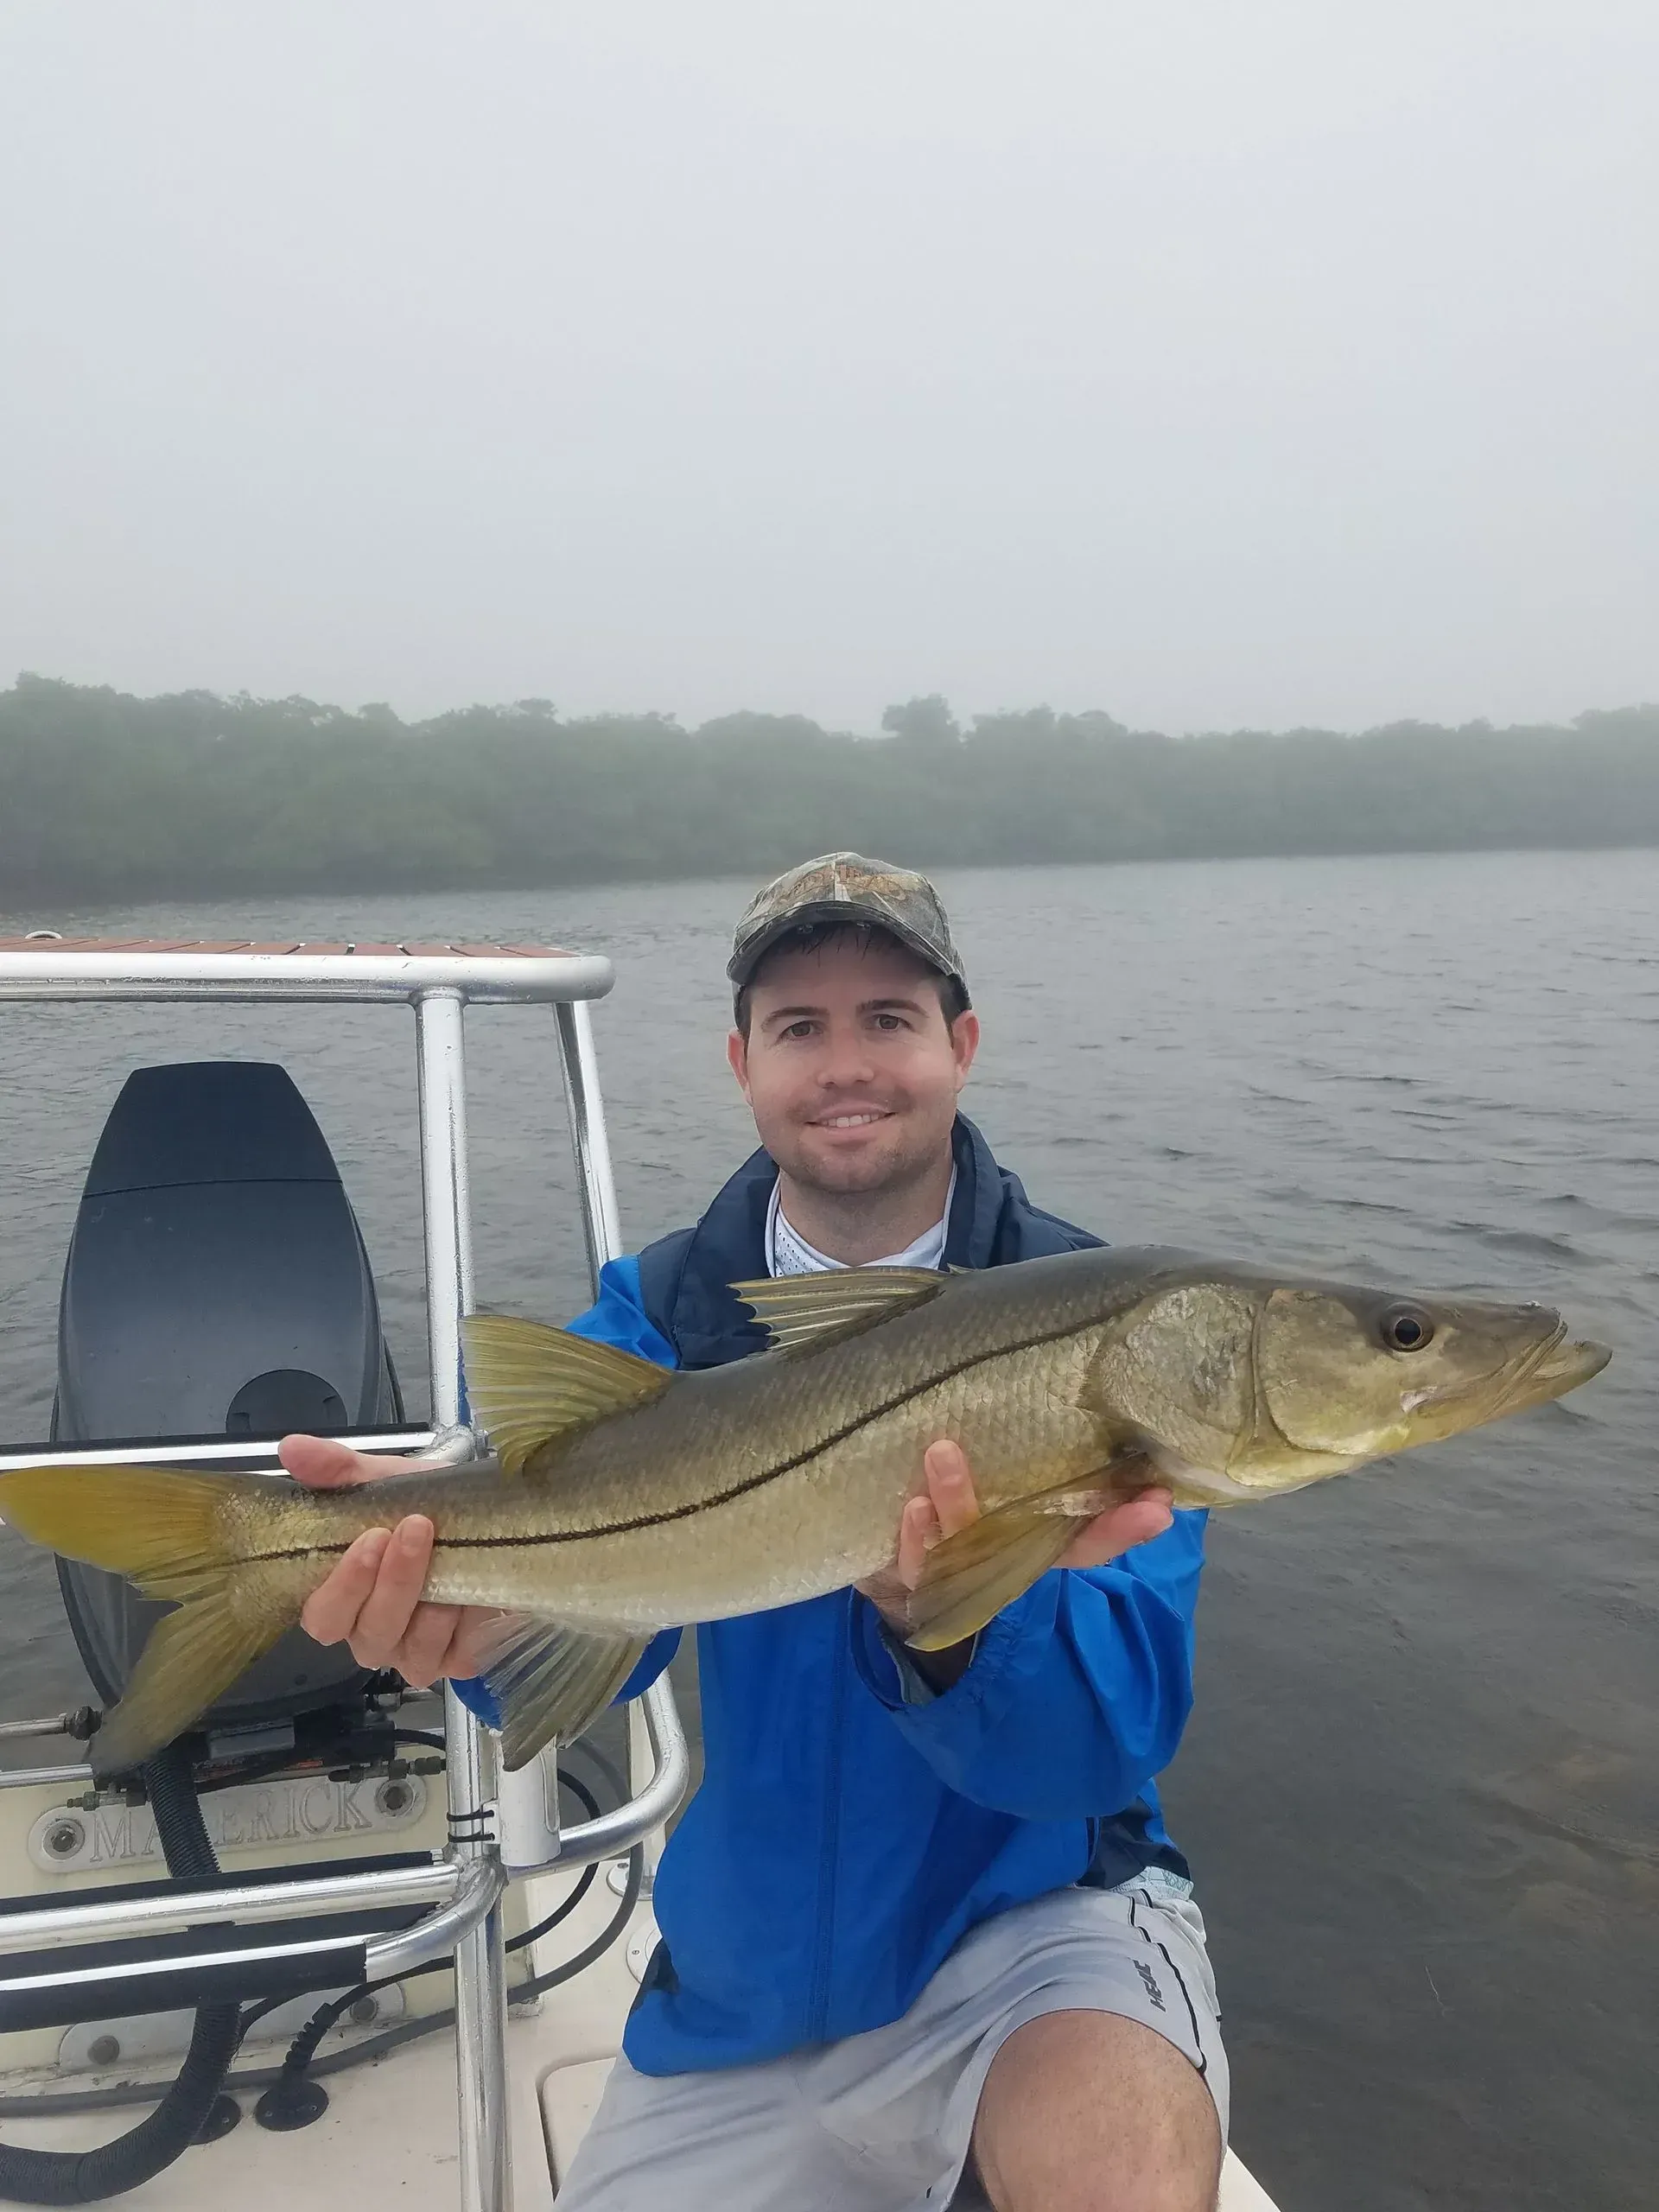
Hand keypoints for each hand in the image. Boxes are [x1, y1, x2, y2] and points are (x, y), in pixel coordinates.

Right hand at [284, 1434, 508, 1688]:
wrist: (498, 1517)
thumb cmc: (432, 1506)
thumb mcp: (388, 1480)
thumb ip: (338, 1469)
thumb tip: (291, 1448)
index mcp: (345, 1597)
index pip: (321, 1616)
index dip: (341, 1585)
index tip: (371, 1536)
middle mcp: (373, 1632)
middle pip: (365, 1636)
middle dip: (393, 1584)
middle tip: (416, 1529)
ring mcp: (415, 1651)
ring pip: (411, 1648)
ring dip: (431, 1601)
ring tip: (452, 1554)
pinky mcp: (458, 1659)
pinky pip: (454, 1655)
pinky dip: (464, 1623)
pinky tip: (473, 1592)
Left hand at [855, 1441, 1175, 1635]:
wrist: (873, 1549)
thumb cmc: (947, 1487)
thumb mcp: (989, 1462)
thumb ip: (1026, 1435)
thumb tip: (1073, 1369)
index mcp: (1031, 1532)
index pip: (1093, 1535)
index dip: (1127, 1524)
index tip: (1161, 1503)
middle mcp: (1004, 1554)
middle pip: (1053, 1549)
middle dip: (1094, 1526)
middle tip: (1131, 1498)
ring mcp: (960, 1566)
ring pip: (972, 1548)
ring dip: (960, 1503)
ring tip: (944, 1452)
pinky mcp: (913, 1568)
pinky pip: (917, 1561)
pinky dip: (917, 1535)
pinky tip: (914, 1505)